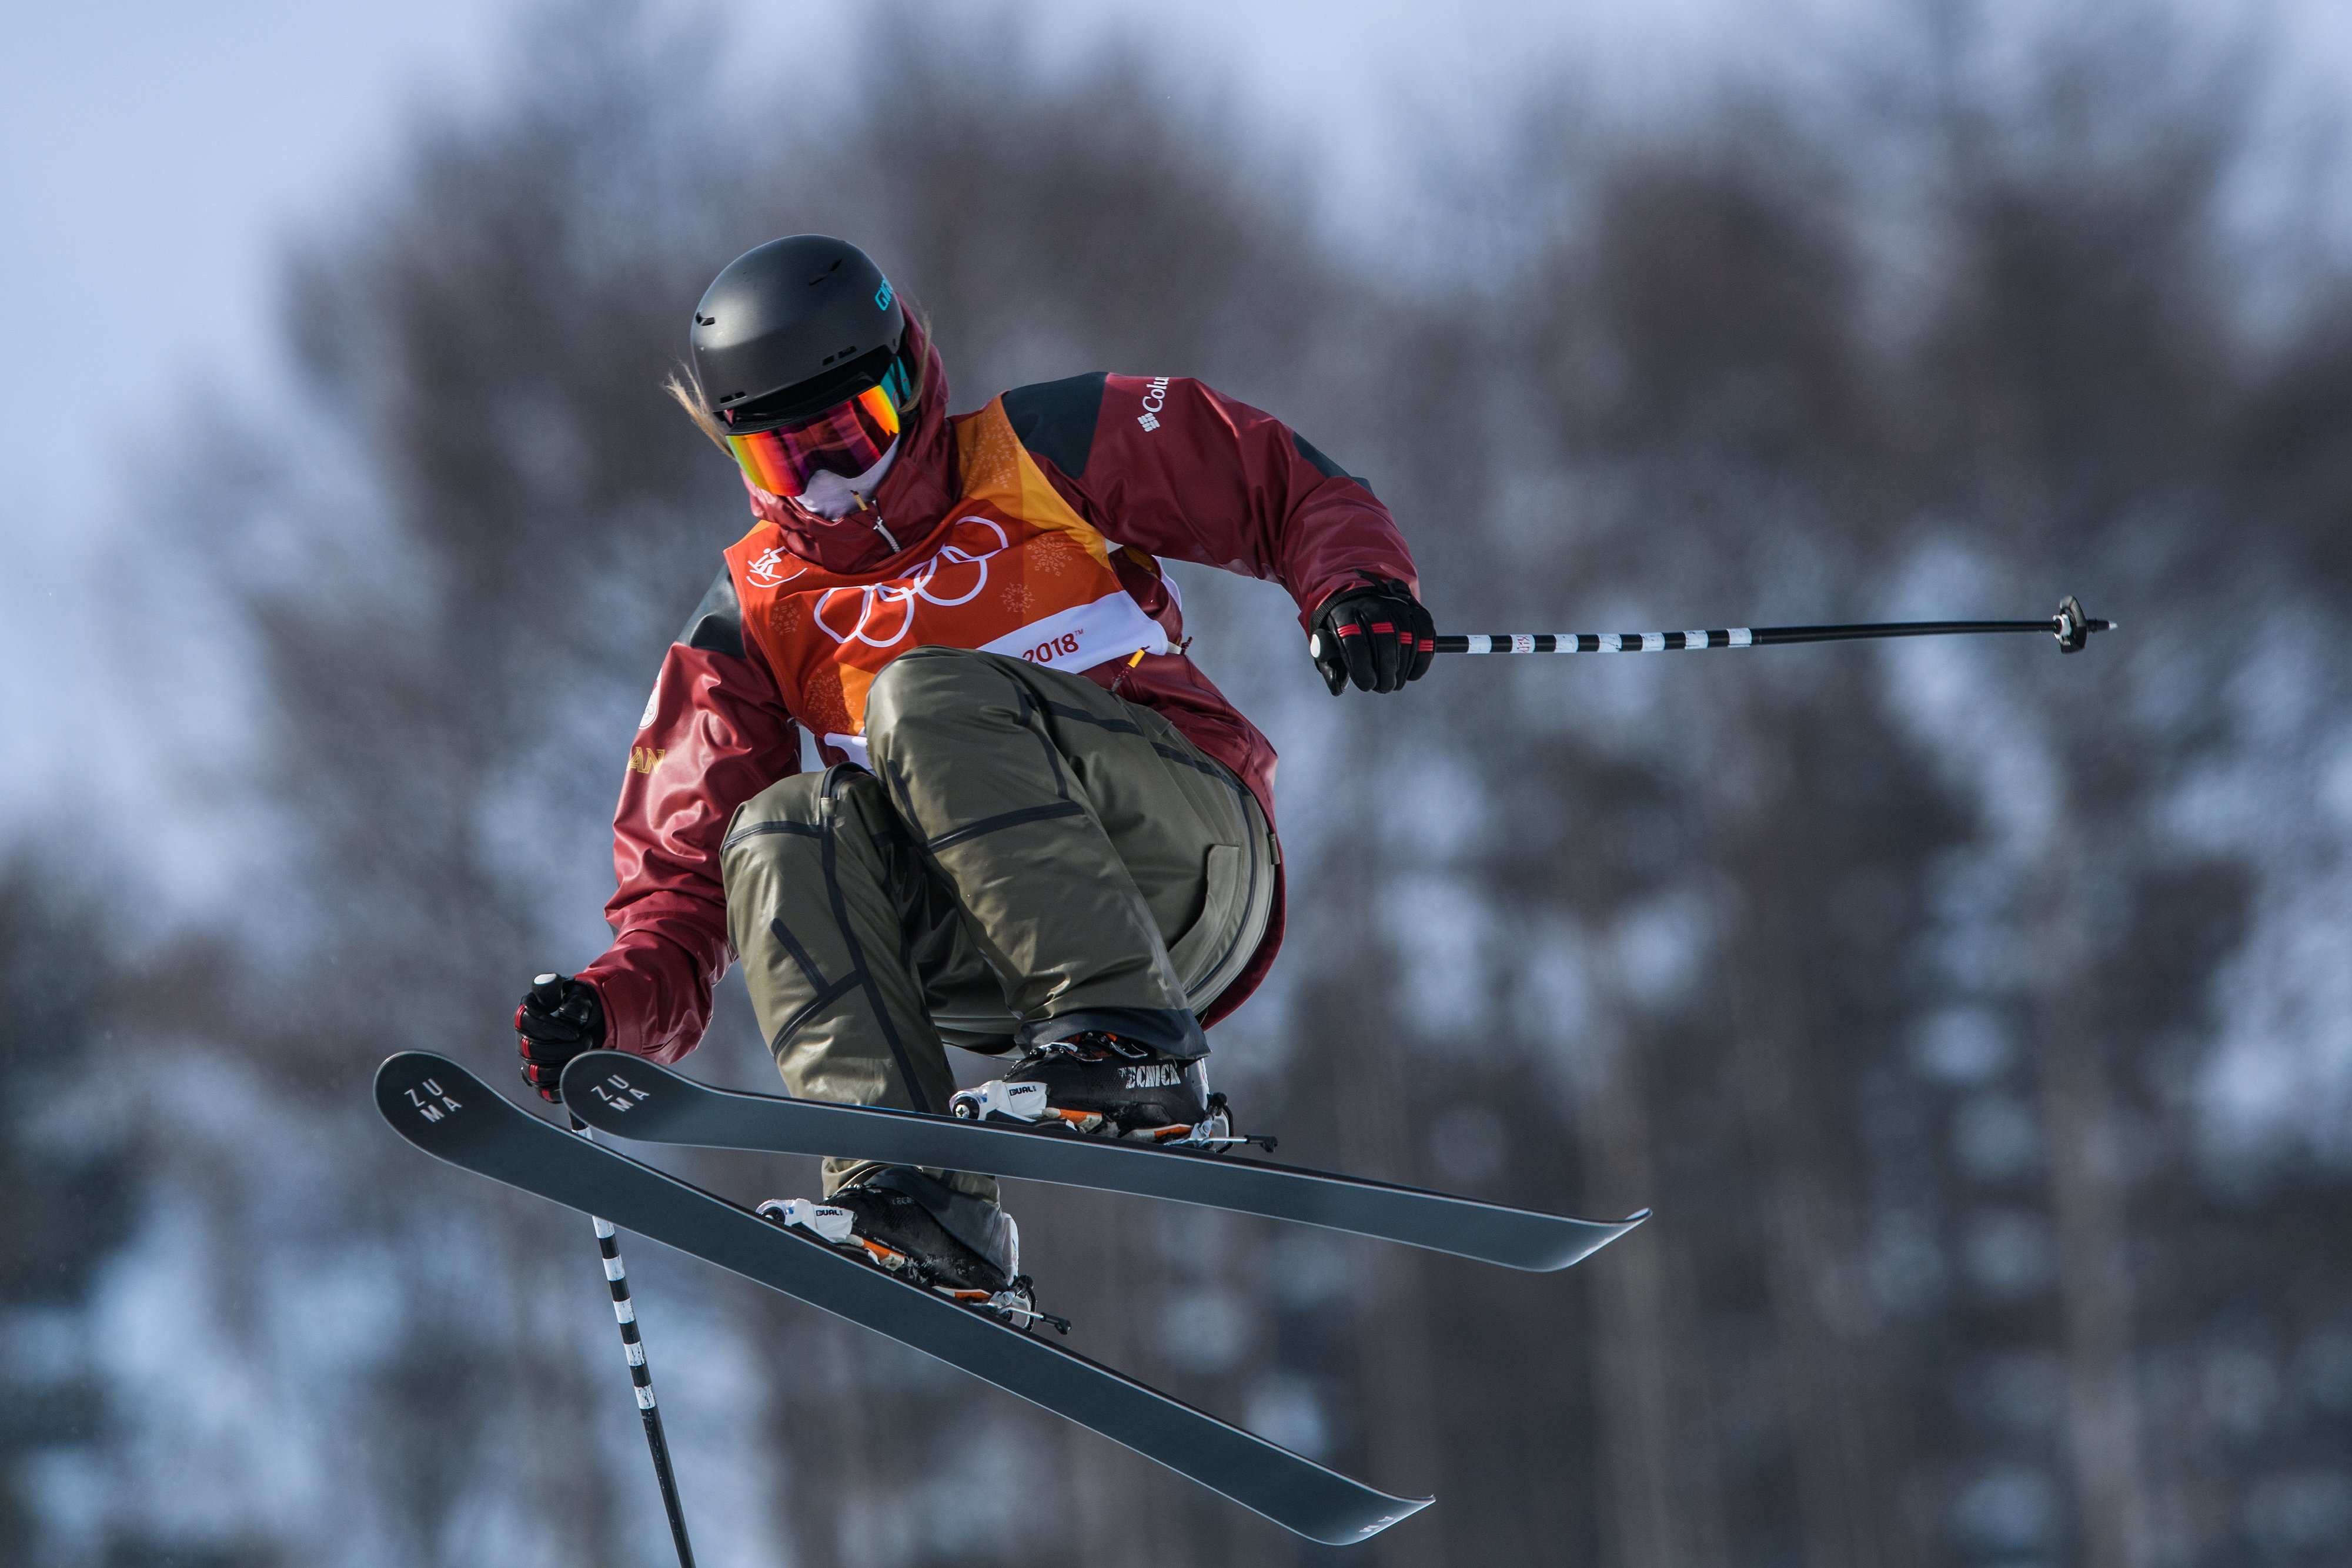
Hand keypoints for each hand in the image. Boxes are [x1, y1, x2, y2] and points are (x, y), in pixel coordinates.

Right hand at [515, 972, 604, 1102]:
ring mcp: (529, 1062)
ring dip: (566, 1066)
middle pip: (534, 1049)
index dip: (551, 1028)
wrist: (589, 1027)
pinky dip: (563, 1085)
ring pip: (538, 1072)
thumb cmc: (581, 1009)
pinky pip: (545, 1090)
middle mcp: (524, 1040)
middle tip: (588, 1040)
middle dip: (565, 1048)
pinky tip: (579, 1075)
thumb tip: (568, 1014)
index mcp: (528, 1014)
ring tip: (586, 1056)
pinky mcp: (540, 1082)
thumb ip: (576, 1002)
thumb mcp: (581, 998)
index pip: (528, 1021)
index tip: (575, 1032)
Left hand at [1309, 579, 1434, 694]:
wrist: (1358, 602)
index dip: (1362, 667)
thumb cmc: (1344, 633)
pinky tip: (1411, 674)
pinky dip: (1422, 659)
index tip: (1367, 685)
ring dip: (1403, 669)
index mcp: (1344, 615)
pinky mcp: (1415, 610)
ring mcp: (1395, 606)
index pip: (1354, 640)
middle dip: (1387, 670)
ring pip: (1408, 638)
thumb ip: (1330, 668)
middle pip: (1385, 638)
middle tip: (1384, 688)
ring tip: (1394, 684)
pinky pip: (1425, 634)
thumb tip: (1338, 689)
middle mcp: (1372, 605)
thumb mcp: (1329, 648)